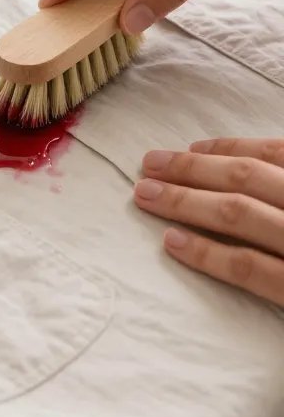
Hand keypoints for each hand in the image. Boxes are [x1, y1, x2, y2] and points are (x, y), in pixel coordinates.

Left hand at [135, 138, 283, 306]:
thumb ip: (281, 192)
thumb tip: (245, 180)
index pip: (272, 154)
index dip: (228, 148)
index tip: (190, 148)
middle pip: (246, 178)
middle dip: (192, 169)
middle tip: (150, 164)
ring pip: (238, 214)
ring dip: (186, 201)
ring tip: (146, 195)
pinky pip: (248, 267)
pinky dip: (208, 252)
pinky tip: (171, 242)